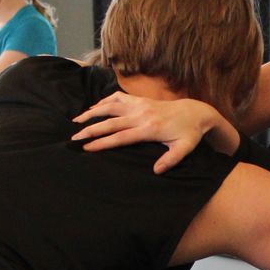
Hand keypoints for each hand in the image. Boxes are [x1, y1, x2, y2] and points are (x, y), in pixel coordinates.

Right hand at [73, 92, 222, 173]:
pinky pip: (118, 97)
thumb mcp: (184, 148)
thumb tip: (156, 171)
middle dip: (90, 129)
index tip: (87, 148)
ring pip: (110, 106)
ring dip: (92, 112)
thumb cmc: (189, 133)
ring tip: (76, 121)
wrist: (195, 111)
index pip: (121, 137)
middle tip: (74, 138)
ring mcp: (139, 104)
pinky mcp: (140, 100)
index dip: (103, 142)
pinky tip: (94, 108)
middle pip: (110, 122)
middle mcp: (141, 114)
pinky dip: (104, 101)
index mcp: (149, 129)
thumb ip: (171, 160)